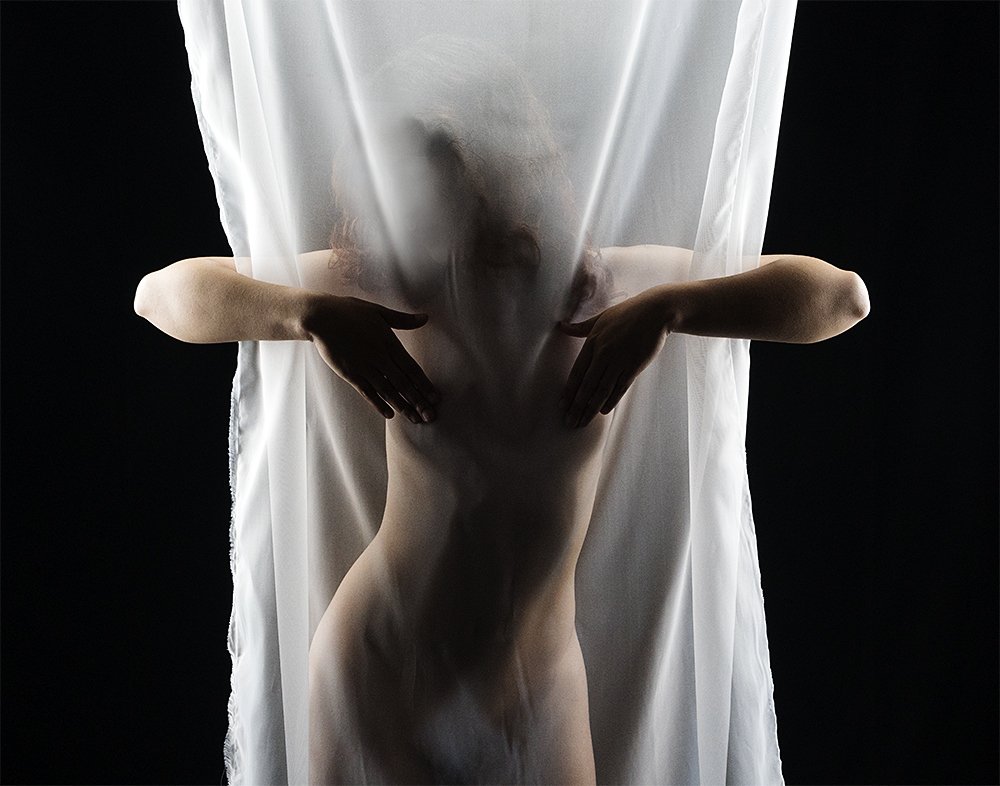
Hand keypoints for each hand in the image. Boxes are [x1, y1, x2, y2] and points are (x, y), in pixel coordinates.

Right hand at [303, 294, 439, 421]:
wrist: (321, 317)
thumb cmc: (350, 311)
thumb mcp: (379, 312)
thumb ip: (403, 320)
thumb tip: (426, 318)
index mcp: (388, 342)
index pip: (411, 368)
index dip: (424, 385)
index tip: (435, 398)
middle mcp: (379, 357)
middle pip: (403, 383)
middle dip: (418, 401)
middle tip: (431, 416)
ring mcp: (364, 367)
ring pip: (387, 391)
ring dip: (403, 406)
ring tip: (415, 419)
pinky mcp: (350, 374)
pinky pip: (367, 392)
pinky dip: (379, 404)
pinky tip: (390, 415)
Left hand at [558, 286, 671, 427]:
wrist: (655, 312)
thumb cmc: (627, 313)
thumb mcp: (600, 318)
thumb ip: (580, 327)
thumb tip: (561, 326)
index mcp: (593, 342)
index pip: (577, 372)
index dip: (569, 391)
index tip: (562, 405)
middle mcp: (603, 354)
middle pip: (587, 386)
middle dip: (577, 406)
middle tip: (569, 421)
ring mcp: (619, 361)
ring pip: (602, 390)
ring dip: (591, 408)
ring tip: (583, 422)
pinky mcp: (634, 366)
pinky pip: (620, 388)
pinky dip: (611, 401)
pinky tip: (603, 411)